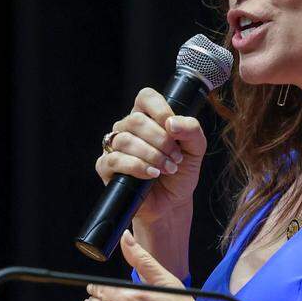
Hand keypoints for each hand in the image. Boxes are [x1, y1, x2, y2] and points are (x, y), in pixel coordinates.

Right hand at [94, 87, 207, 224]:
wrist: (171, 202)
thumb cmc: (181, 172)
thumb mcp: (195, 149)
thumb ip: (191, 130)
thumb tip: (172, 123)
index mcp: (148, 117)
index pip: (146, 97)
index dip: (160, 109)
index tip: (173, 128)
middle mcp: (128, 128)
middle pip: (136, 120)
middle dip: (160, 140)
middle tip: (176, 157)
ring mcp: (114, 146)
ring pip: (125, 140)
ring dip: (151, 156)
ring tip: (168, 169)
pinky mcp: (106, 166)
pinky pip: (115, 160)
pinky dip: (137, 167)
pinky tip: (151, 175)